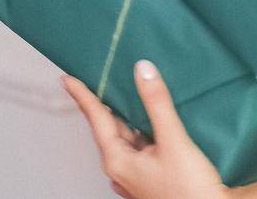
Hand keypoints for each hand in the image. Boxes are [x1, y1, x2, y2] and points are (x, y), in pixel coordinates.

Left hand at [62, 60, 228, 198]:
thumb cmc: (188, 189)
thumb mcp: (173, 141)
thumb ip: (157, 104)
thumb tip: (142, 70)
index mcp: (118, 160)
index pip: (96, 119)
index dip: (83, 96)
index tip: (68, 79)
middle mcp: (122, 169)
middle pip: (110, 128)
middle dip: (105, 104)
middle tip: (101, 78)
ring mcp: (135, 175)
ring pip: (127, 138)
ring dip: (127, 116)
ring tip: (129, 92)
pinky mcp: (151, 177)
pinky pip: (141, 147)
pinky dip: (143, 130)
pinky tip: (155, 122)